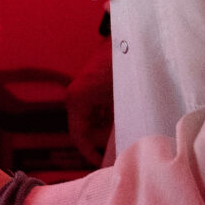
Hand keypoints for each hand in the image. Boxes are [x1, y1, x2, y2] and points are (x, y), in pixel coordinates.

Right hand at [65, 45, 114, 167]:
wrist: (129, 39)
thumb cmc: (123, 70)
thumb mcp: (123, 104)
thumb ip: (118, 131)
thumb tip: (118, 154)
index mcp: (77, 100)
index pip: (78, 136)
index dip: (90, 154)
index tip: (103, 165)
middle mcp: (75, 96)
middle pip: (84, 130)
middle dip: (100, 143)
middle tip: (118, 154)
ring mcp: (82, 91)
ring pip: (91, 121)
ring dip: (105, 131)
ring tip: (124, 139)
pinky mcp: (91, 88)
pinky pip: (96, 111)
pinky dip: (107, 119)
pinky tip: (123, 121)